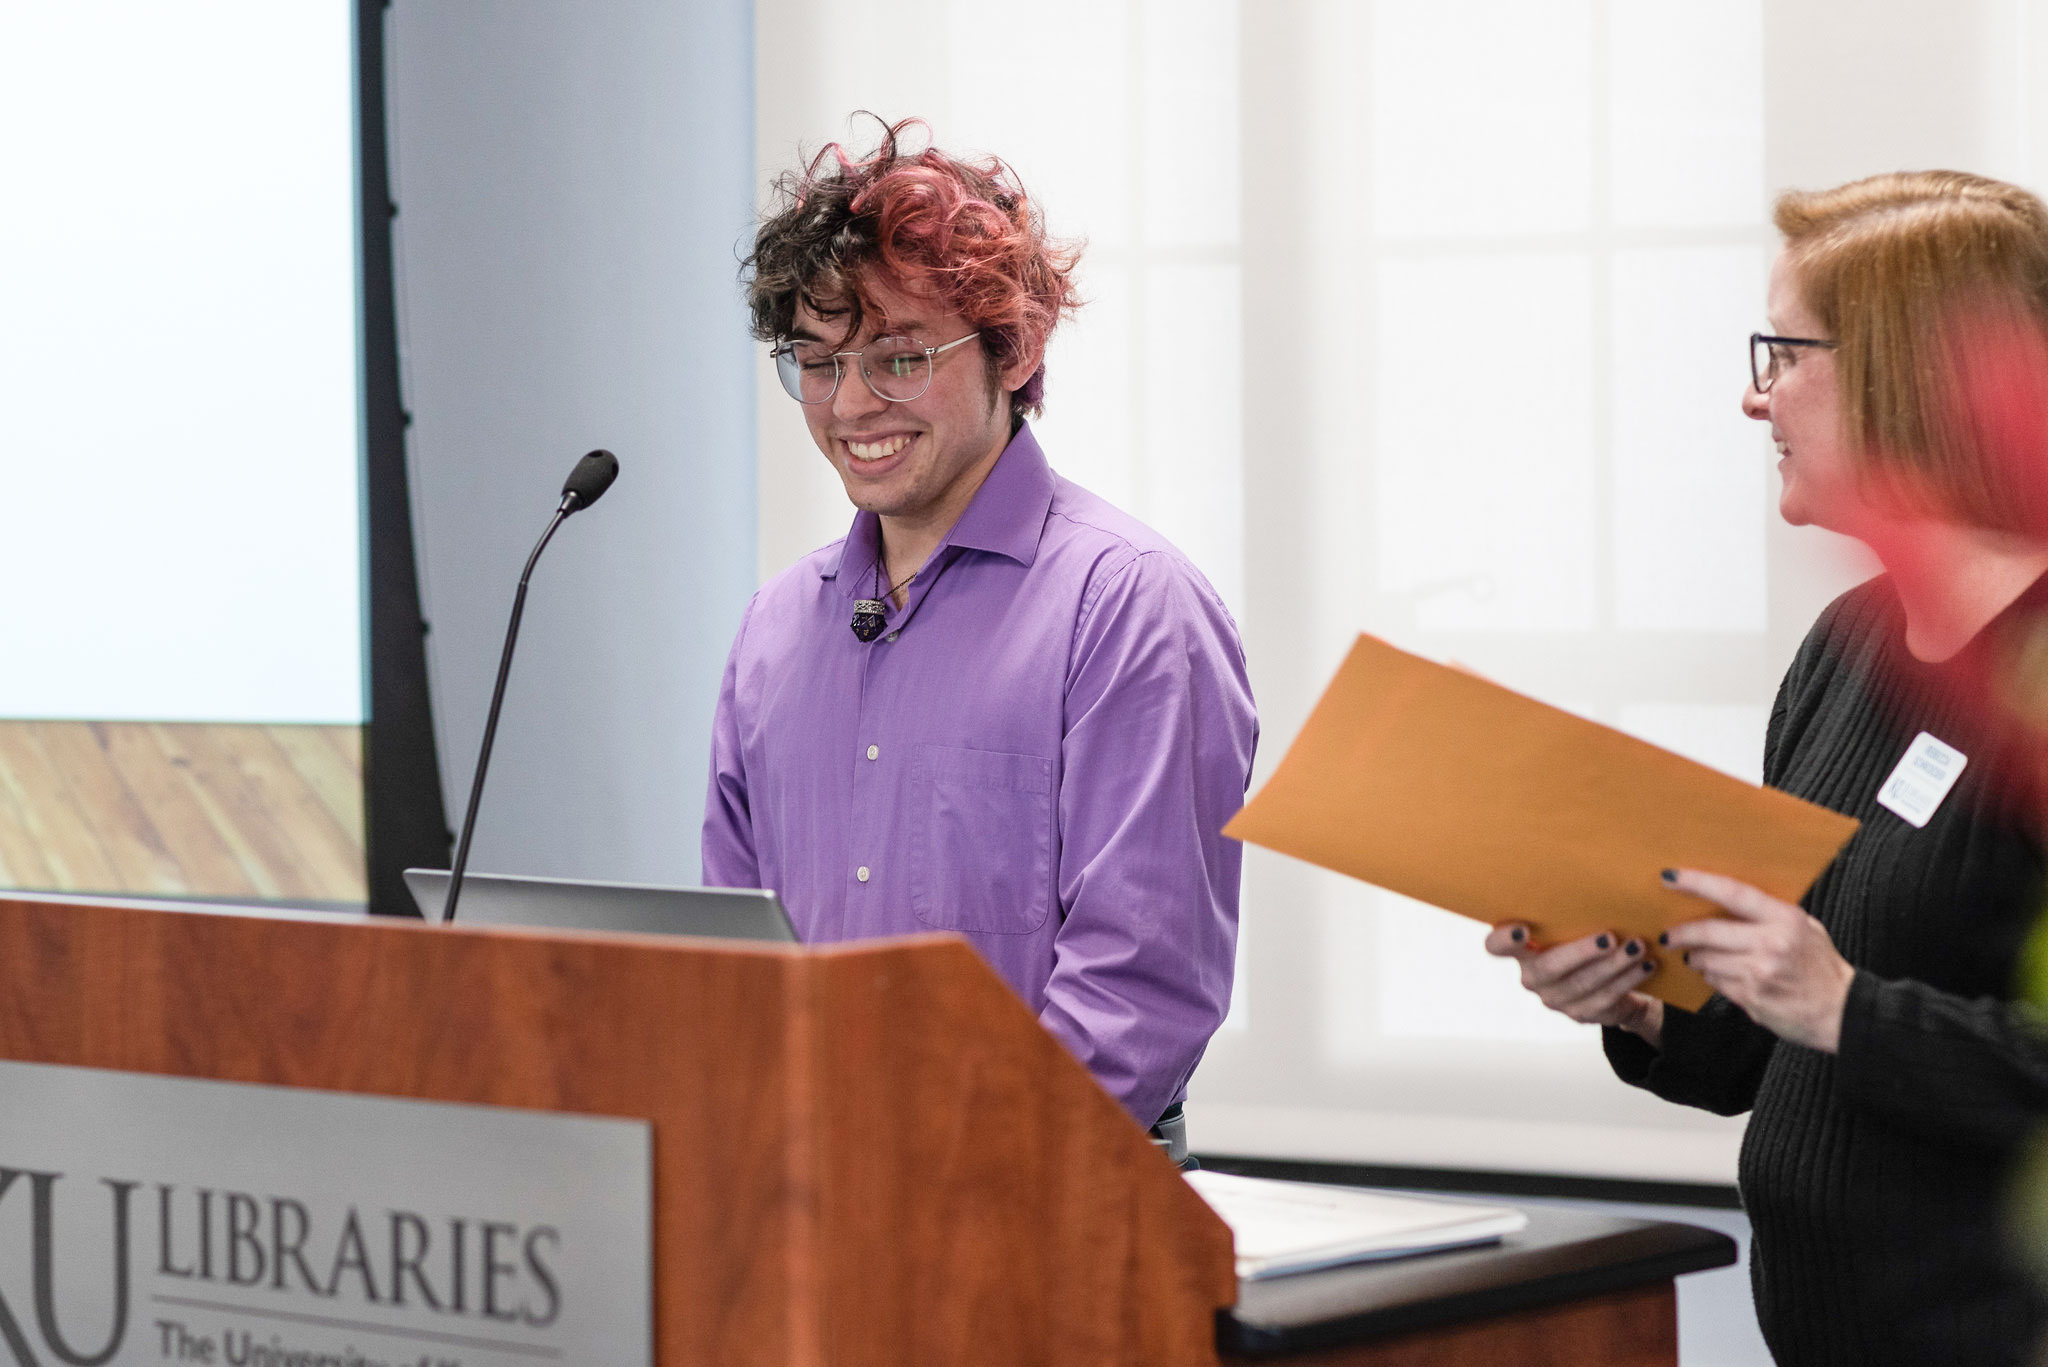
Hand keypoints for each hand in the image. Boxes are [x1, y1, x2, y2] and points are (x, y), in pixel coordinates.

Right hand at [1485, 923, 1663, 1045]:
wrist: (1606, 981)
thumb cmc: (1583, 936)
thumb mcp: (1570, 924)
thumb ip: (1567, 909)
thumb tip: (1590, 865)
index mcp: (1521, 949)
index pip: (1496, 947)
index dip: (1503, 940)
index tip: (1521, 930)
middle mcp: (1532, 976)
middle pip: (1549, 967)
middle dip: (1581, 952)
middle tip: (1609, 937)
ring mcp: (1554, 998)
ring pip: (1583, 984)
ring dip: (1614, 965)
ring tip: (1637, 947)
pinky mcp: (1580, 1014)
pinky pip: (1605, 998)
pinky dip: (1628, 979)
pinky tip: (1646, 965)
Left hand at [1658, 868, 1854, 1052]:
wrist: (1841, 1011)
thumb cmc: (1820, 966)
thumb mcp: (1805, 928)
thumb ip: (1769, 914)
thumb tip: (1724, 899)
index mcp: (1785, 919)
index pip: (1732, 893)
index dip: (1697, 883)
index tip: (1670, 877)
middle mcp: (1771, 943)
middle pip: (1709, 931)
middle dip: (1681, 933)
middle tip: (1670, 935)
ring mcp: (1759, 972)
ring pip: (1706, 960)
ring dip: (1695, 957)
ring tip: (1695, 956)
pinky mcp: (1751, 998)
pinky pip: (1715, 982)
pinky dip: (1710, 977)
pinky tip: (1716, 974)